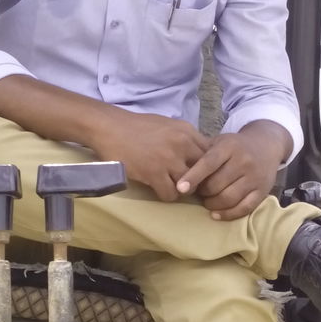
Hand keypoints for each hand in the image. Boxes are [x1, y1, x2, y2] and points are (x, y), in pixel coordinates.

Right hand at [95, 110, 210, 201]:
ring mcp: (168, 159)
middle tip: (188, 186)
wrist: (110, 127)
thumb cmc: (137, 127)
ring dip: (181, 190)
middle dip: (197, 181)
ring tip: (172, 188)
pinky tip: (159, 190)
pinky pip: (170, 194)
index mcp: (187, 131)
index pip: (210, 155)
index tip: (198, 174)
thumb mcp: (168, 126)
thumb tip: (198, 156)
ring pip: (189, 186)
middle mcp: (182, 144)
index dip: (206, 168)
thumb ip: (184, 139)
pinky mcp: (154, 173)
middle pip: (203, 172)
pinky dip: (166, 196)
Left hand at [176, 122, 291, 219]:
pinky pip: (243, 208)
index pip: (208, 163)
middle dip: (203, 192)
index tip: (180, 188)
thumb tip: (177, 169)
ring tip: (207, 202)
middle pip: (216, 185)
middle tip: (197, 193)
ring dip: (213, 205)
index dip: (193, 177)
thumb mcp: (219, 142)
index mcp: (229, 147)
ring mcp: (254, 177)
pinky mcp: (262, 191)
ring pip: (229, 198)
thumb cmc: (235, 146)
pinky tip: (216, 214)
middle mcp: (243, 161)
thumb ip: (201, 153)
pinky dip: (228, 214)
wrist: (267, 145)